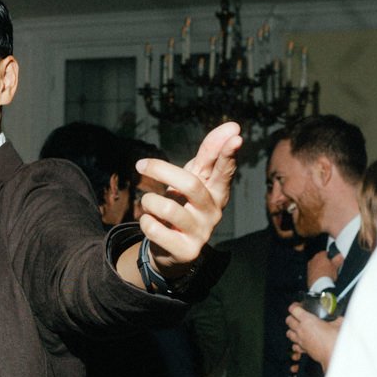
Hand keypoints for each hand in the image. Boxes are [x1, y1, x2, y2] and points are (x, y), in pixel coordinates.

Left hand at [137, 122, 241, 275]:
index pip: (224, 169)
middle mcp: (214, 212)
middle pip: (190, 184)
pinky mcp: (186, 252)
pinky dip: (146, 221)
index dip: (228, 154)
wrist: (173, 247)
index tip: (236, 136)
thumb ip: (209, 152)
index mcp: (217, 191)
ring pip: (169, 208)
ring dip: (149, 201)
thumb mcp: (195, 177)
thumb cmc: (185, 203)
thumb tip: (233, 125)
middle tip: (140, 164)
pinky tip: (150, 222)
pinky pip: (156, 229)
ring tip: (148, 203)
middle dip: (161, 170)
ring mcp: (202, 233)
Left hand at [286, 302, 342, 371]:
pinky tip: (302, 341)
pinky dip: (296, 343)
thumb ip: (337, 319)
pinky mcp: (304, 350)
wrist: (335, 356)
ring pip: (289, 333)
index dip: (295, 306)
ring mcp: (301, 340)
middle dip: (292, 317)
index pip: (293, 309)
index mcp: (308, 320)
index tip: (299, 305)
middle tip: (298, 316)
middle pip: (288, 320)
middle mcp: (301, 330)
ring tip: (298, 328)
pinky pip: (294, 346)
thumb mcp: (339, 324)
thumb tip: (339, 318)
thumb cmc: (336, 340)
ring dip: (292, 330)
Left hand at [307, 250, 340, 288]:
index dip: (330, 256)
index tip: (334, 261)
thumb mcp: (335, 266)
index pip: (325, 253)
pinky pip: (313, 271)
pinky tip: (321, 278)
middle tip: (331, 267)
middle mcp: (312, 259)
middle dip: (324, 262)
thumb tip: (340, 255)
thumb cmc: (328, 274)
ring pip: (316, 265)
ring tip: (326, 273)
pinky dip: (317, 273)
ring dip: (320, 267)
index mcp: (319, 256)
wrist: (319, 286)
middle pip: (320, 259)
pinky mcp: (308, 274)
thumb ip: (338, 259)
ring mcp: (309, 267)